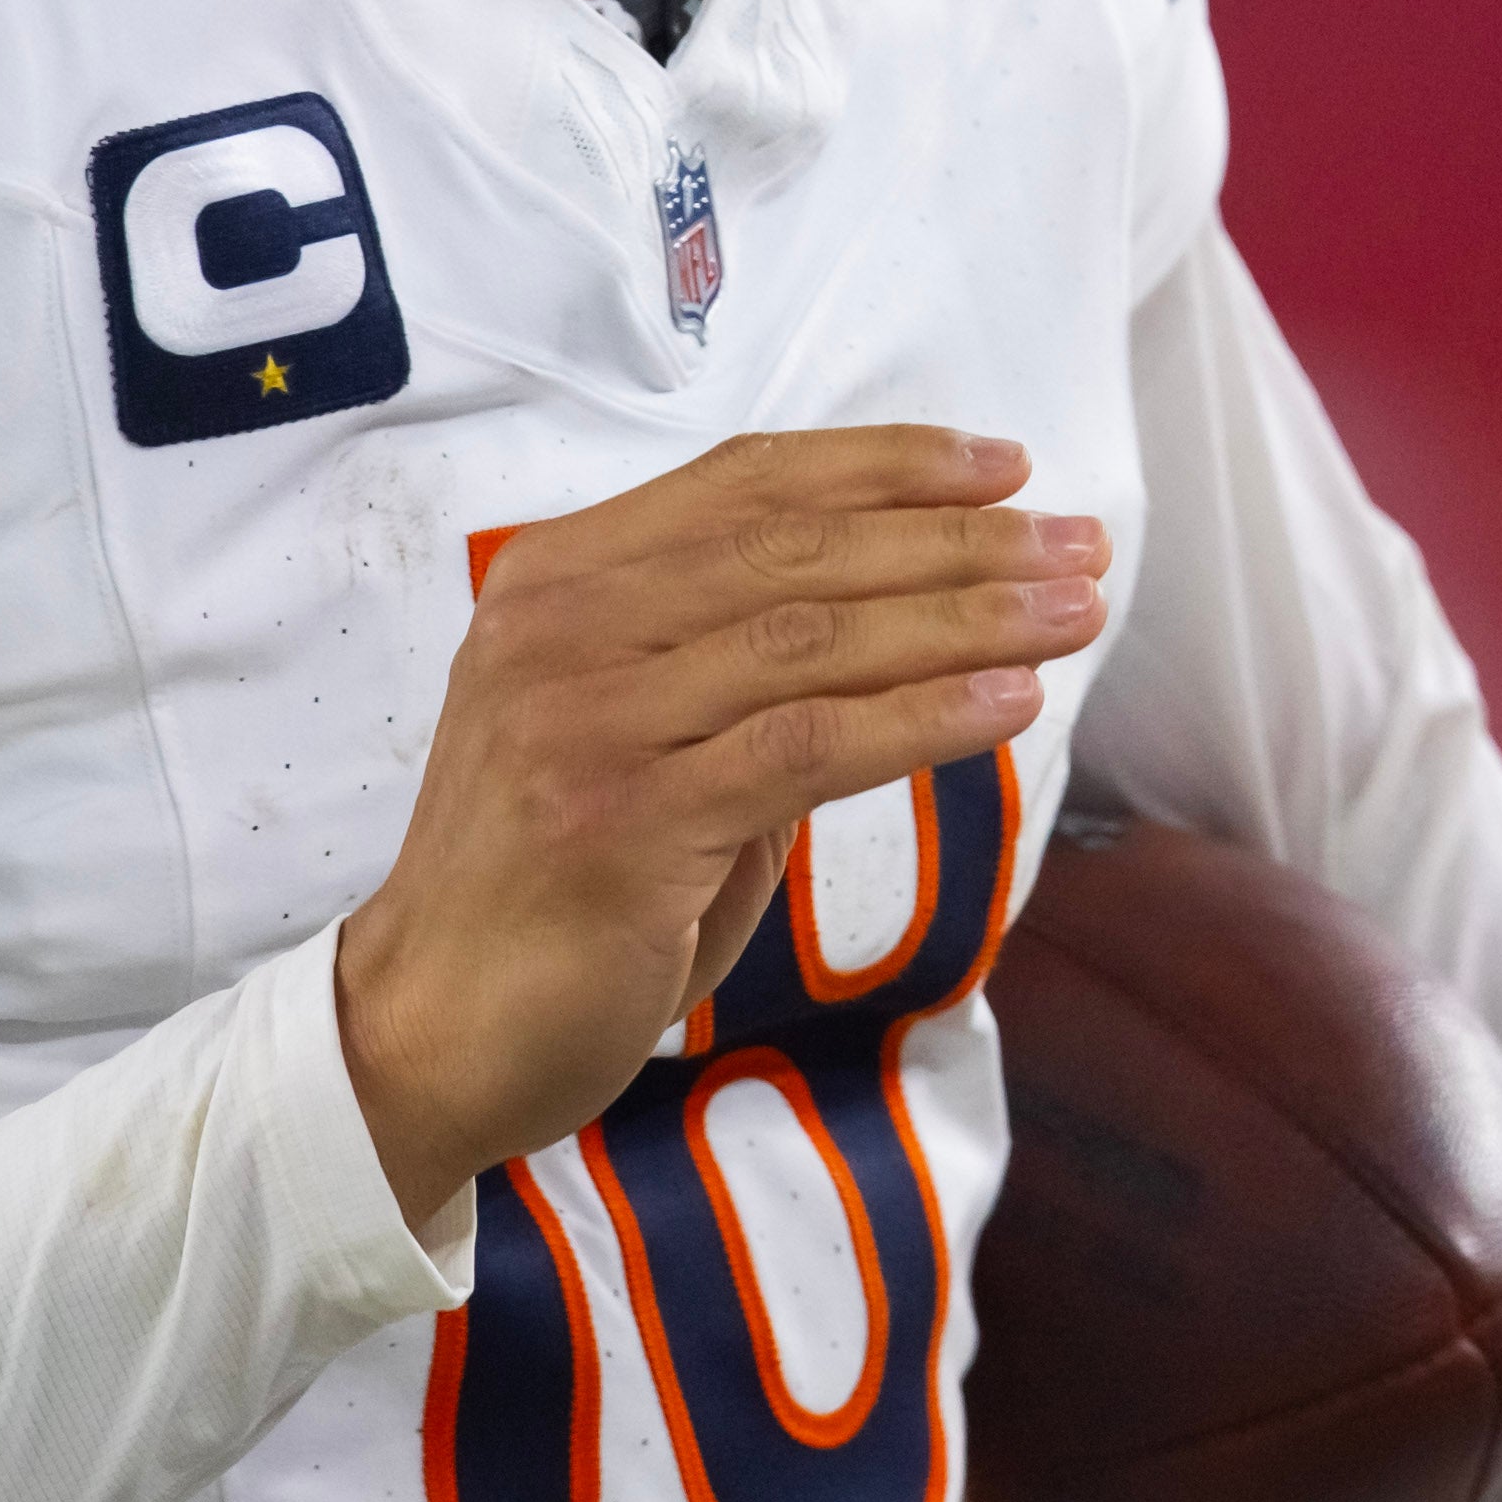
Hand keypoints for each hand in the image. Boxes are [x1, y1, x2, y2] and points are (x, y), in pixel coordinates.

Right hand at [332, 424, 1108, 1216]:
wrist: (422, 1037)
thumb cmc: (553, 889)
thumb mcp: (635, 736)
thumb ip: (738, 666)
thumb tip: (914, 615)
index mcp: (559, 579)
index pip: (747, 482)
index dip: (887, 464)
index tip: (1006, 467)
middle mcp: (561, 627)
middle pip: (798, 550)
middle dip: (959, 541)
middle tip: (1079, 545)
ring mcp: (585, 720)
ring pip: (815, 637)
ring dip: (966, 620)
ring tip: (1072, 614)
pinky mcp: (624, 820)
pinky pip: (805, 746)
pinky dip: (922, 717)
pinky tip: (1010, 706)